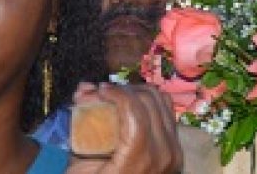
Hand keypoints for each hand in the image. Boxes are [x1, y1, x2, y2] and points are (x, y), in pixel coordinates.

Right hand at [67, 83, 182, 173]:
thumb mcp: (79, 169)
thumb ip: (81, 129)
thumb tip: (83, 90)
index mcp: (138, 162)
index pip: (135, 112)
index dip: (117, 94)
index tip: (99, 90)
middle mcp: (164, 155)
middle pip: (151, 102)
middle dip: (125, 90)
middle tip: (104, 92)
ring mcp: (175, 154)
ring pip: (164, 104)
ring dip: (139, 95)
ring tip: (117, 97)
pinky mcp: (178, 152)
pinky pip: (168, 116)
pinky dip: (151, 106)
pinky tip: (132, 108)